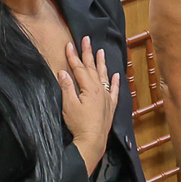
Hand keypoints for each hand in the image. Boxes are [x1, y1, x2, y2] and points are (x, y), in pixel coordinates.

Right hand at [57, 36, 120, 174]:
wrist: (92, 142)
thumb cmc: (79, 124)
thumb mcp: (69, 105)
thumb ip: (67, 87)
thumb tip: (62, 72)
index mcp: (89, 88)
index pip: (79, 68)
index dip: (73, 56)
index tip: (69, 44)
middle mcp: (100, 90)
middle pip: (92, 68)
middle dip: (88, 53)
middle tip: (87, 39)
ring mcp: (106, 98)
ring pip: (104, 76)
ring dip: (102, 63)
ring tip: (101, 51)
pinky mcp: (110, 106)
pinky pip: (115, 90)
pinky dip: (116, 82)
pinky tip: (117, 75)